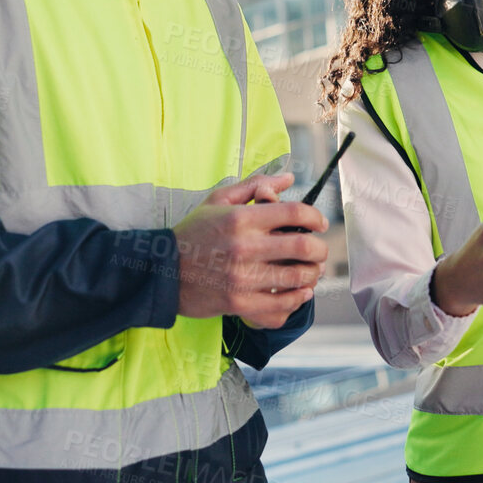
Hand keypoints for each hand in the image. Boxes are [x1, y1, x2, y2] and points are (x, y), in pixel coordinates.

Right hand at [173, 174, 329, 328]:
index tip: (319, 223)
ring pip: (296, 277)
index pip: (293, 213)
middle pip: (302, 247)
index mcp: (241, 219)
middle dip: (320, 249)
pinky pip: (281, 304)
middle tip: (319, 250)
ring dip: (312, 274)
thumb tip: (289, 178)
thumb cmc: (193, 233)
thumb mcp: (218, 201)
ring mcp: (243, 278)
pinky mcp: (240, 303)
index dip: (315, 217)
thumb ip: (255, 186)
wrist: (162, 272)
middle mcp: (244, 247)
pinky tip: (300, 291)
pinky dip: (298, 298)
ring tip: (311, 270)